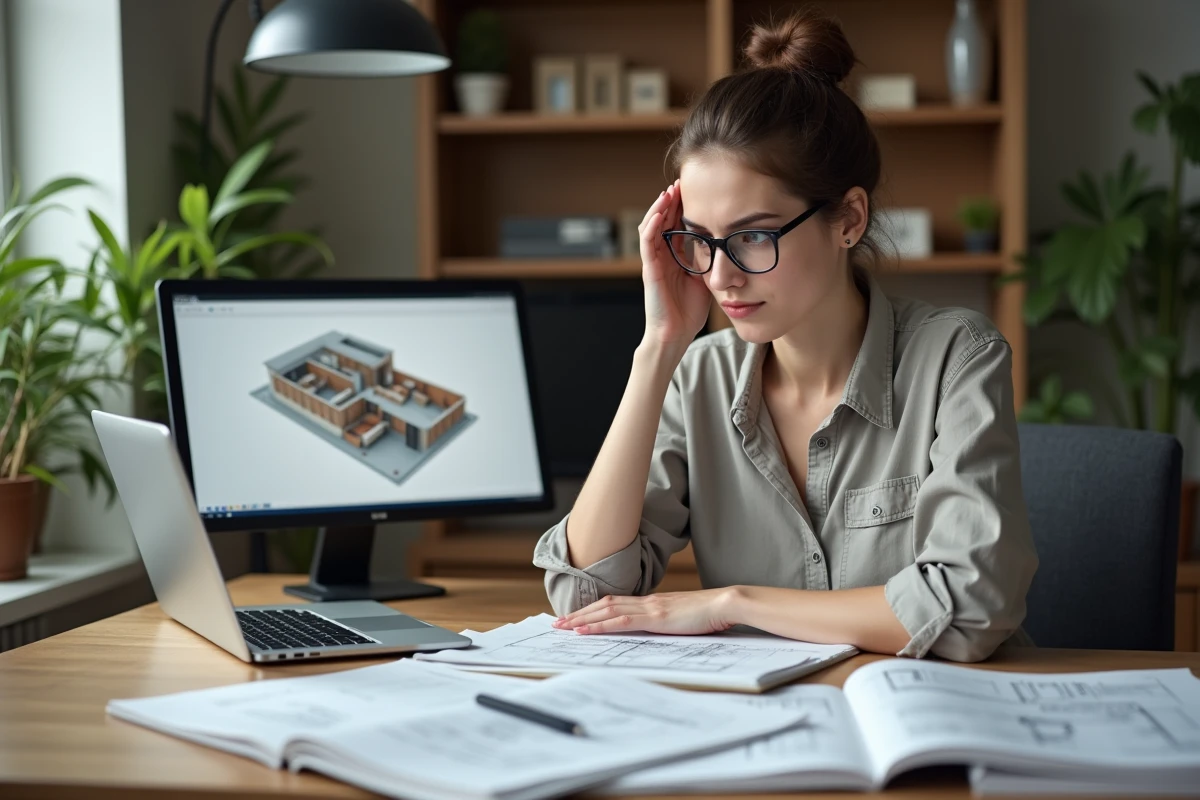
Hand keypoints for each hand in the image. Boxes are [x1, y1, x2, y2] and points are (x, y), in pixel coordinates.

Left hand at [550, 588, 739, 635]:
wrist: (724, 604)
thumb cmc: (709, 613)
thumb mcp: (682, 618)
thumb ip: (667, 621)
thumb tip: (658, 628)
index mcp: (652, 601)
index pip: (615, 602)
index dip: (593, 608)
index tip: (575, 616)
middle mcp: (646, 601)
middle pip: (604, 604)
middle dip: (579, 613)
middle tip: (558, 622)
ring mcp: (649, 608)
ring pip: (607, 610)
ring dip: (582, 618)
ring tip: (563, 626)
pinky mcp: (655, 618)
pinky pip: (620, 622)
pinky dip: (599, 625)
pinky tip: (585, 630)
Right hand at [639, 179, 711, 352]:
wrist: (676, 335)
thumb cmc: (688, 312)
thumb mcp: (704, 279)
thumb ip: (708, 261)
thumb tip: (725, 244)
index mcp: (675, 258)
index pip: (677, 225)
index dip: (684, 208)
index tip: (696, 190)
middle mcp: (662, 256)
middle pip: (664, 221)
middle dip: (672, 201)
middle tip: (681, 182)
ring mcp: (654, 262)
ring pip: (651, 226)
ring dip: (659, 208)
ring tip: (669, 191)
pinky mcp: (649, 270)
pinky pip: (647, 243)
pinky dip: (651, 225)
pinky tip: (659, 212)